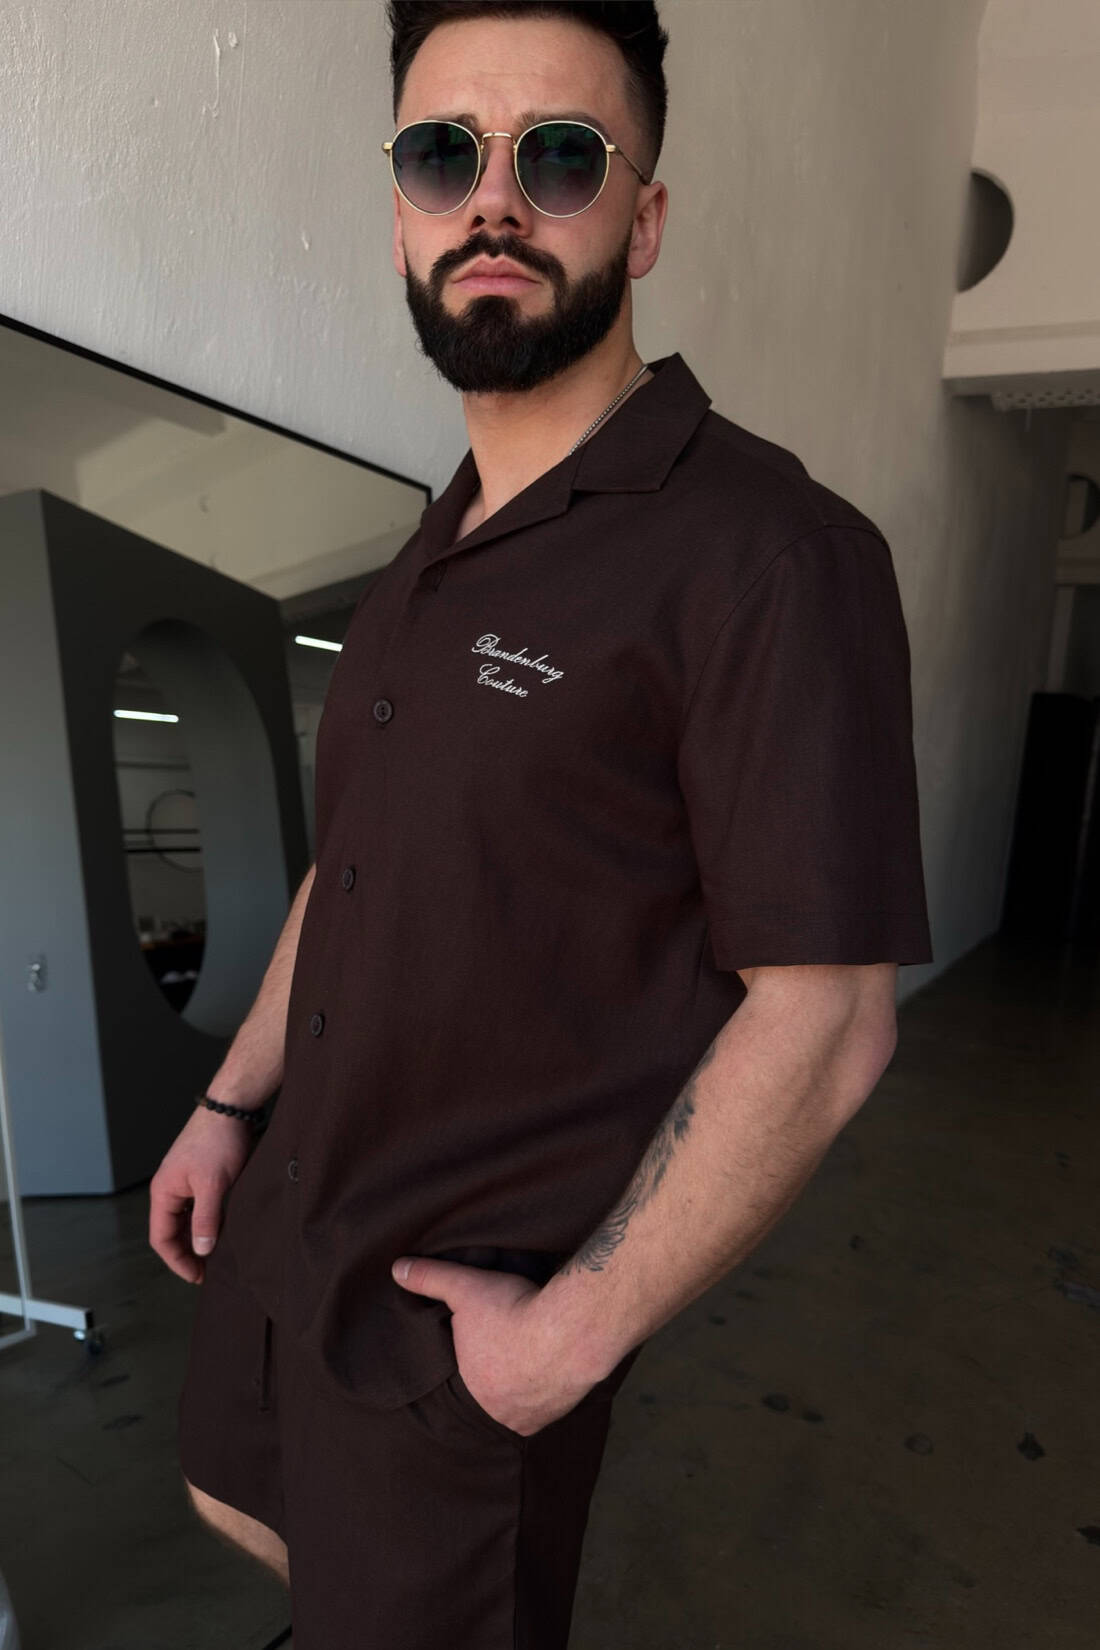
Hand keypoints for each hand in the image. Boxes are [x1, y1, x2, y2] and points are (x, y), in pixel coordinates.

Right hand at [149, 1105, 254, 1283]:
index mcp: (164, 1192)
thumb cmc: (218, 1141)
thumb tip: (202, 1251)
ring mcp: (184, 1182)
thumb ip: (206, 1219)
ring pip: (185, 1220)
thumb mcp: (213, 1184)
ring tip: (216, 1257)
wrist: (231, 1107)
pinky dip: (205, 1223)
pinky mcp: (200, 1176)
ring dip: (197, 1239)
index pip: (161, 1238)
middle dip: (187, 1254)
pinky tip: (221, 1231)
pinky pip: (197, 1208)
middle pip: (171, 1232)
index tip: (197, 1277)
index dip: (177, 1261)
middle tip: (208, 1272)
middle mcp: (169, 1189)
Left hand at [391, 1255, 595, 1436]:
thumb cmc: (514, 1313)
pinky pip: (548, 1405)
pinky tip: (549, 1370)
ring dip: (522, 1387)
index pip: (465, 1381)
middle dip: (495, 1379)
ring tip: (526, 1361)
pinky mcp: (561, 1412)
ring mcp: (533, 1417)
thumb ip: (431, 1278)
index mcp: (472, 1392)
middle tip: (502, 1354)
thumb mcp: (467, 1287)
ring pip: (522, 1404)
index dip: (469, 1363)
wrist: (571, 1330)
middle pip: (493, 1396)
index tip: (479, 1348)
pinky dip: (547, 1391)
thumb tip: (397, 1269)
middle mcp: (501, 1414)